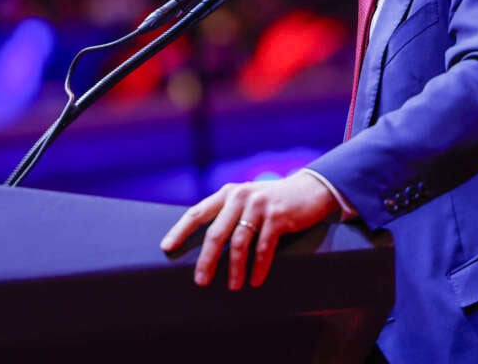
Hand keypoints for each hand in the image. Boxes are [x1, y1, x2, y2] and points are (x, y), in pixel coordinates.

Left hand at [159, 172, 338, 289]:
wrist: (310, 190)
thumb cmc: (273, 201)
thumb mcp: (248, 200)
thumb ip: (228, 214)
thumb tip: (207, 246)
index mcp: (228, 193)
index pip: (197, 212)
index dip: (180, 231)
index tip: (167, 247)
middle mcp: (240, 196)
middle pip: (216, 232)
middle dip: (207, 260)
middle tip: (200, 281)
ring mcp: (259, 205)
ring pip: (239, 243)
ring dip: (234, 269)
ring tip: (233, 286)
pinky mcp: (277, 216)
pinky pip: (263, 247)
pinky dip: (258, 267)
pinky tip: (255, 280)